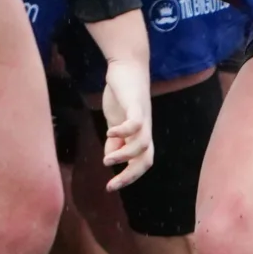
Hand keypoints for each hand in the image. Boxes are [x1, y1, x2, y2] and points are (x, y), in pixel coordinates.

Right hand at [98, 57, 154, 190]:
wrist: (127, 66)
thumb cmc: (122, 94)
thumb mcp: (114, 122)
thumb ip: (114, 140)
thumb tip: (111, 159)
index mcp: (140, 135)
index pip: (141, 163)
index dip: (128, 178)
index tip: (110, 187)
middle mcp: (145, 129)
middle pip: (146, 159)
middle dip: (130, 176)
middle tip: (112, 185)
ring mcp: (142, 117)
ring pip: (142, 145)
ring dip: (124, 156)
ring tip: (107, 160)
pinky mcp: (136, 104)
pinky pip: (135, 123)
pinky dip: (123, 131)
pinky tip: (109, 131)